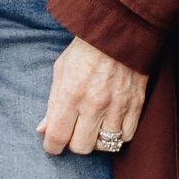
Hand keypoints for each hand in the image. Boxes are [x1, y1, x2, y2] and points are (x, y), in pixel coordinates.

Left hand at [38, 37, 148, 156]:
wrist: (119, 32)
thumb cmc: (85, 50)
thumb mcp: (61, 71)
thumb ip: (52, 104)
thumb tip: (43, 131)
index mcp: (71, 94)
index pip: (58, 136)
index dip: (52, 146)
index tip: (52, 145)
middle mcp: (94, 104)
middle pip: (81, 147)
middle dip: (73, 143)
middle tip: (73, 132)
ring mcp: (117, 106)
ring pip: (105, 145)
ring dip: (96, 141)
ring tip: (93, 128)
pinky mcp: (136, 105)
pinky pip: (126, 136)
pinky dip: (117, 136)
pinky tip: (111, 125)